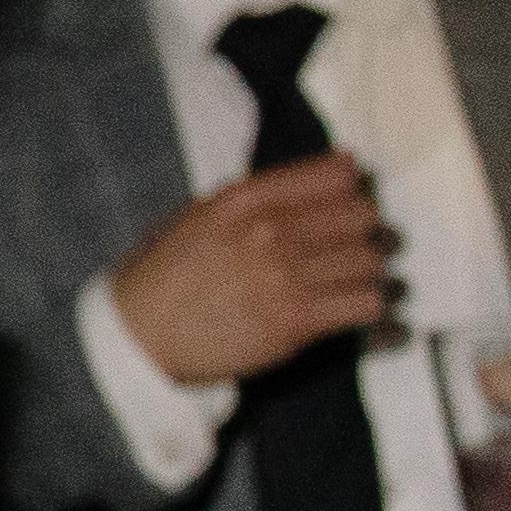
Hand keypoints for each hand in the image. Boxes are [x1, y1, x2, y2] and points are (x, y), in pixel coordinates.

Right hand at [113, 155, 399, 384]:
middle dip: (364, 231)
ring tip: (348, 280)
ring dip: (367, 271)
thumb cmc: (168, 277)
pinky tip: (348, 307)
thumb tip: (331, 179)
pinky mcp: (295, 320)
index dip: (353, 188)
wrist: (140, 336)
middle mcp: (266, 231)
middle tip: (351, 246)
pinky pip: (366, 303)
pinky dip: (368, 306)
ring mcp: (283, 276)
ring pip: (371, 260)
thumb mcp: (202, 216)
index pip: (334, 175)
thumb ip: (261, 198)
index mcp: (243, 200)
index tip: (351, 201)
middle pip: (362, 216)